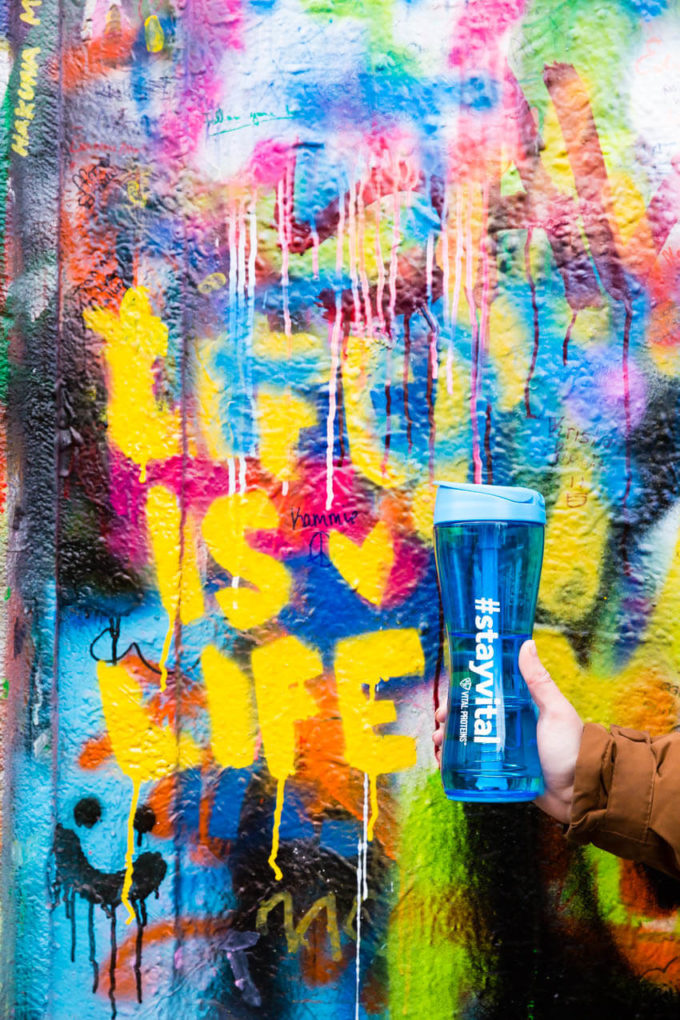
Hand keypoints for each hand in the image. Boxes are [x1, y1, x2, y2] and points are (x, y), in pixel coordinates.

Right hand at [432, 640, 582, 824]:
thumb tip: (526, 643)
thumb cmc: (571, 748)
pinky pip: (473, 768)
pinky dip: (455, 764)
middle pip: (470, 718)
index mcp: (519, 709)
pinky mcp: (501, 773)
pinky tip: (444, 764)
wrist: (580, 794)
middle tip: (441, 723)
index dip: (463, 694)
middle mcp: (508, 728)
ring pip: (466, 742)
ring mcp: (503, 751)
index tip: (449, 696)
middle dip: (450, 719)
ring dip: (448, 741)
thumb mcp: (554, 711)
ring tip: (439, 745)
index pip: (484, 695)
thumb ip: (539, 681)